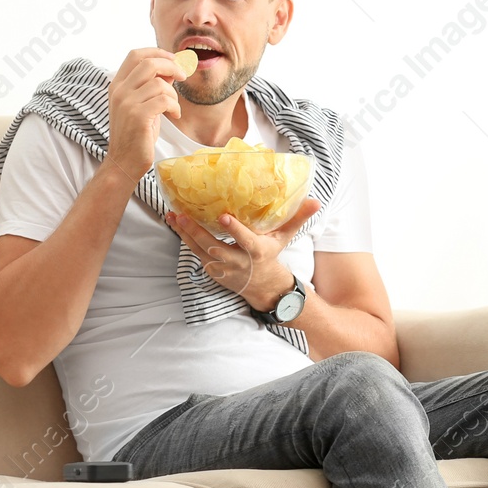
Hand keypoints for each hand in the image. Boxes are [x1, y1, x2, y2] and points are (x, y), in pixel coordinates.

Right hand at [103, 47, 190, 182]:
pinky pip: (164, 100)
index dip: (157, 52)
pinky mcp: (138, 116)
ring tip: (173, 107)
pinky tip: (174, 115)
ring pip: (160, 83)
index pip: (135, 55)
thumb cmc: (137, 133)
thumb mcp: (142, 104)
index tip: (173, 59)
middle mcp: (119, 91)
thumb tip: (172, 68)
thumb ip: (152, 85)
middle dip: (171, 66)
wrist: (124, 161)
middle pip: (148, 63)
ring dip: (173, 94)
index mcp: (117, 85)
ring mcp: (127, 103)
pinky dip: (175, 106)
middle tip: (183, 76)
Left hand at [164, 197, 322, 308]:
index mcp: (257, 252)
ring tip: (172, 215)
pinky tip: (175, 223)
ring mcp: (223, 268)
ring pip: (199, 251)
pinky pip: (195, 253)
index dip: (234, 230)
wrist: (262, 287)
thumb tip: (315, 201)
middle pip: (213, 247)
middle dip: (196, 231)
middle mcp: (238, 262)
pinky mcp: (212, 270)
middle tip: (181, 214)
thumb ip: (297, 219)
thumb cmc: (271, 254)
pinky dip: (184, 239)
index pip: (245, 241)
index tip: (223, 216)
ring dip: (184, 234)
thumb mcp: (285, 238)